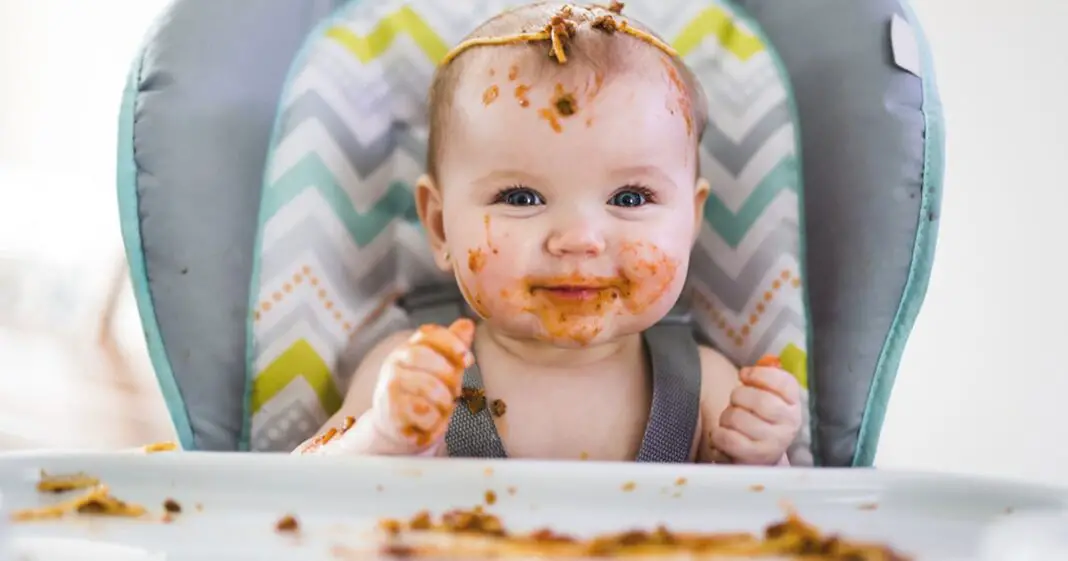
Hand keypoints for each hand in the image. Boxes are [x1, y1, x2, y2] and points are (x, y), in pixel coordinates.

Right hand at [368, 318, 475, 452]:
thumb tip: (467, 324)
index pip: (428, 333)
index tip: (469, 359)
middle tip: (456, 391)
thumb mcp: (442, 369)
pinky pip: (422, 411)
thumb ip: (454, 348)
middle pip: (422, 356)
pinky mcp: (390, 410)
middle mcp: (395, 362)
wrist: (397, 427)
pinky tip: (432, 422)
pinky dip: (435, 420)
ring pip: (425, 386)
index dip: (451, 342)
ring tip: (444, 408)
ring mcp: (390, 386)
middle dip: (447, 374)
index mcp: (410, 348)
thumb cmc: (423, 394)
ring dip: (444, 400)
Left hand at [711, 356, 801, 465]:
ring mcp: (774, 443)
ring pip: (739, 418)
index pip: (784, 382)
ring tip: (730, 421)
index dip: (759, 374)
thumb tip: (746, 372)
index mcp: (793, 403)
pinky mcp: (755, 458)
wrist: (761, 456)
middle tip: (735, 401)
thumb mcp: (769, 397)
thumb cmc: (760, 419)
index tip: (744, 375)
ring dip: (727, 416)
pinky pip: (728, 439)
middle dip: (738, 396)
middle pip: (760, 400)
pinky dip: (718, 434)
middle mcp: (789, 424)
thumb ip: (761, 380)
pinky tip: (723, 434)